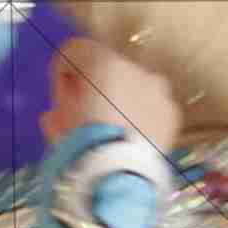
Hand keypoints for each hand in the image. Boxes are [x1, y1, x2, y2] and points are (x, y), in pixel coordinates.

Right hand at [43, 34, 179, 155]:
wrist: (120, 174)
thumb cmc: (82, 144)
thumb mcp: (56, 124)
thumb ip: (59, 106)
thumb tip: (58, 113)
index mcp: (102, 62)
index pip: (73, 53)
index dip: (63, 76)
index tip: (61, 100)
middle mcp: (135, 67)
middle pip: (105, 69)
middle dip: (94, 90)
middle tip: (84, 118)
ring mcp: (158, 89)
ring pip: (131, 87)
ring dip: (118, 102)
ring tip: (109, 132)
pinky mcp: (171, 112)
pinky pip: (151, 107)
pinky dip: (140, 118)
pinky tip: (131, 139)